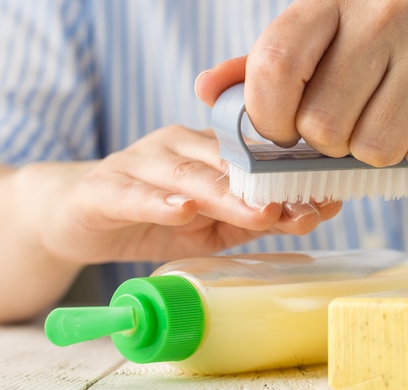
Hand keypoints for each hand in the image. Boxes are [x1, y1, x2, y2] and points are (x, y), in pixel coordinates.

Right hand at [26, 125, 340, 263]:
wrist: (81, 216)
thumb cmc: (152, 216)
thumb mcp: (211, 225)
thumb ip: (254, 219)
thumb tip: (311, 215)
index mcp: (206, 150)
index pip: (253, 162)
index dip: (289, 179)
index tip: (327, 198)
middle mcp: (177, 147)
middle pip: (225, 165)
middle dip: (264, 189)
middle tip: (298, 207)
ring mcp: (140, 162)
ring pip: (187, 176)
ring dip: (223, 195)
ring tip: (255, 212)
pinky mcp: (105, 186)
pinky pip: (135, 193)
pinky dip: (160, 201)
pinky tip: (183, 209)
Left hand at [197, 0, 407, 167]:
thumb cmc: (393, 40)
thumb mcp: (327, 37)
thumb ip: (268, 65)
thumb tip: (208, 90)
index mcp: (331, 1)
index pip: (275, 67)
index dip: (268, 118)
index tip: (282, 133)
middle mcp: (383, 13)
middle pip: (324, 126)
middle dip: (329, 144)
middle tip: (348, 128)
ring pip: (375, 149)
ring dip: (376, 153)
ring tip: (390, 123)